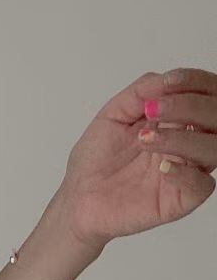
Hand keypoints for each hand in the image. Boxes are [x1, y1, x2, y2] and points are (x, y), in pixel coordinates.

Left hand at [55, 67, 215, 251]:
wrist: (76, 198)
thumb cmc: (96, 159)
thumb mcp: (113, 114)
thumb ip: (141, 92)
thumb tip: (167, 79)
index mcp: (179, 119)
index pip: (208, 93)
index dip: (196, 82)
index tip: (169, 81)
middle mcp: (189, 143)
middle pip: (216, 117)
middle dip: (189, 106)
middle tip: (153, 110)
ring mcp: (187, 171)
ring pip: (213, 148)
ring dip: (182, 138)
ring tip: (145, 139)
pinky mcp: (179, 200)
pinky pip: (202, 185)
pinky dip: (186, 173)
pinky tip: (161, 168)